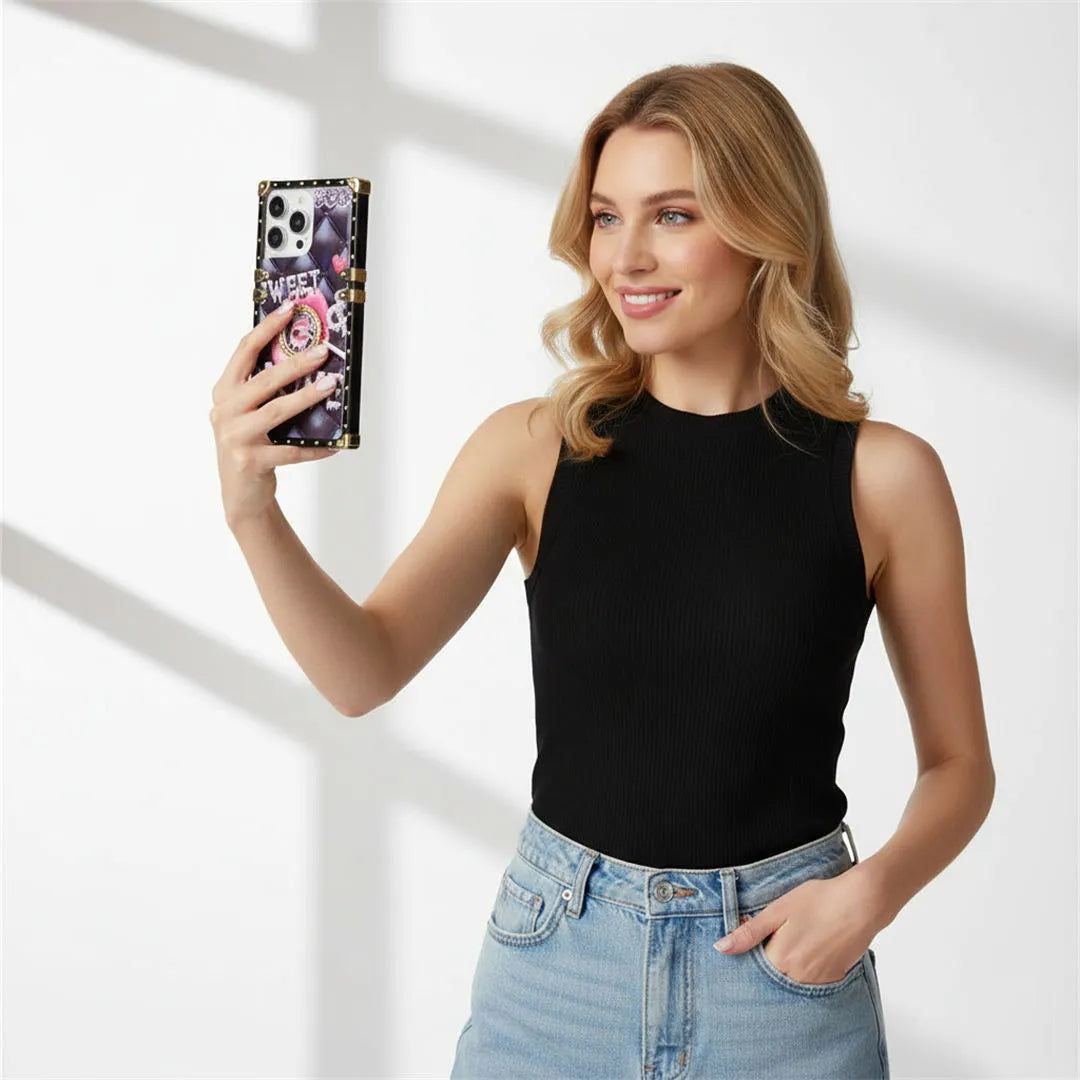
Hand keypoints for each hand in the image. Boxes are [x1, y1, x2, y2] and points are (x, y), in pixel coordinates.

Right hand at [210, 299, 341, 529]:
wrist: (240, 494)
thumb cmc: (250, 445)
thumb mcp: (249, 413)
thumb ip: (265, 389)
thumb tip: (306, 361)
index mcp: (224, 392)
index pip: (244, 352)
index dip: (267, 329)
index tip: (289, 310)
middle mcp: (225, 411)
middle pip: (264, 379)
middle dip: (296, 363)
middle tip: (322, 351)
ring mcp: (236, 436)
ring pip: (277, 411)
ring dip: (307, 397)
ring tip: (331, 386)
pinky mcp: (250, 460)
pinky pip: (291, 451)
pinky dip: (315, 447)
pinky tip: (335, 444)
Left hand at [712, 866, 879, 983]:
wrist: (862, 902)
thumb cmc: (820, 900)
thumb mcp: (778, 910)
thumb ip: (749, 932)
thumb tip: (721, 948)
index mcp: (780, 959)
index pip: (753, 968)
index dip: (752, 952)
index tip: (756, 940)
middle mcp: (798, 977)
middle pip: (772, 976)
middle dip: (769, 959)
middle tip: (781, 934)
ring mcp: (818, 980)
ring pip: (792, 979)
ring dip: (789, 963)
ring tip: (800, 936)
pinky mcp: (834, 978)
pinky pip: (812, 979)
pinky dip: (807, 966)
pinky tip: (813, 944)